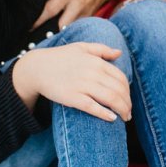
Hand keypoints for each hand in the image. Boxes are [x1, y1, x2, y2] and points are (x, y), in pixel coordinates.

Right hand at [12, 42, 131, 121]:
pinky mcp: (72, 97)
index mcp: (96, 62)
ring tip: (124, 118)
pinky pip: (93, 107)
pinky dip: (105, 114)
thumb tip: (119, 53)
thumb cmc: (60, 57)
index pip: (121, 78)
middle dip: (127, 103)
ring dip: (121, 110)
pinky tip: (112, 119)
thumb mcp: (81, 47)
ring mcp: (82, 85)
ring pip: (110, 99)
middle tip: (128, 113)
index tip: (128, 100)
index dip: (128, 91)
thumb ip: (102, 49)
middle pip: (118, 90)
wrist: (37, 68)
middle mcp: (92, 73)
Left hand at [34, 0, 115, 28]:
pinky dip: (66, 28)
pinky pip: (75, 26)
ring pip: (68, 28)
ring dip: (56, 31)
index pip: (50, 10)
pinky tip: (58, 26)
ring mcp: (85, 13)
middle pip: (59, 25)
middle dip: (47, 31)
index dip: (37, 20)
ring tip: (45, 32)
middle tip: (34, 33)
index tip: (27, 26)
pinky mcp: (89, 18)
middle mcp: (77, 4)